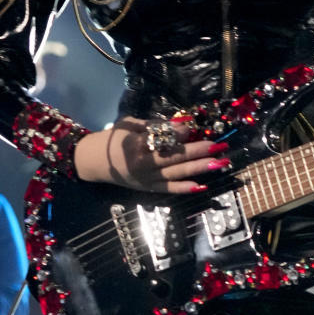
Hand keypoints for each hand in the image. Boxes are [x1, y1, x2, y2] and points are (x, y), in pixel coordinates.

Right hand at [74, 117, 229, 193]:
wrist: (94, 162)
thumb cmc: (113, 138)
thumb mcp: (130, 124)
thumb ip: (155, 125)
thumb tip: (181, 125)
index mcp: (134, 145)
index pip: (160, 140)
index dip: (177, 134)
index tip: (192, 128)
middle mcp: (142, 164)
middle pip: (173, 158)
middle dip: (198, 151)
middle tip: (218, 146)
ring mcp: (146, 179)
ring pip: (176, 174)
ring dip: (199, 168)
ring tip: (219, 163)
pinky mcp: (148, 189)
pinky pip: (168, 189)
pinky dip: (184, 188)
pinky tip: (202, 186)